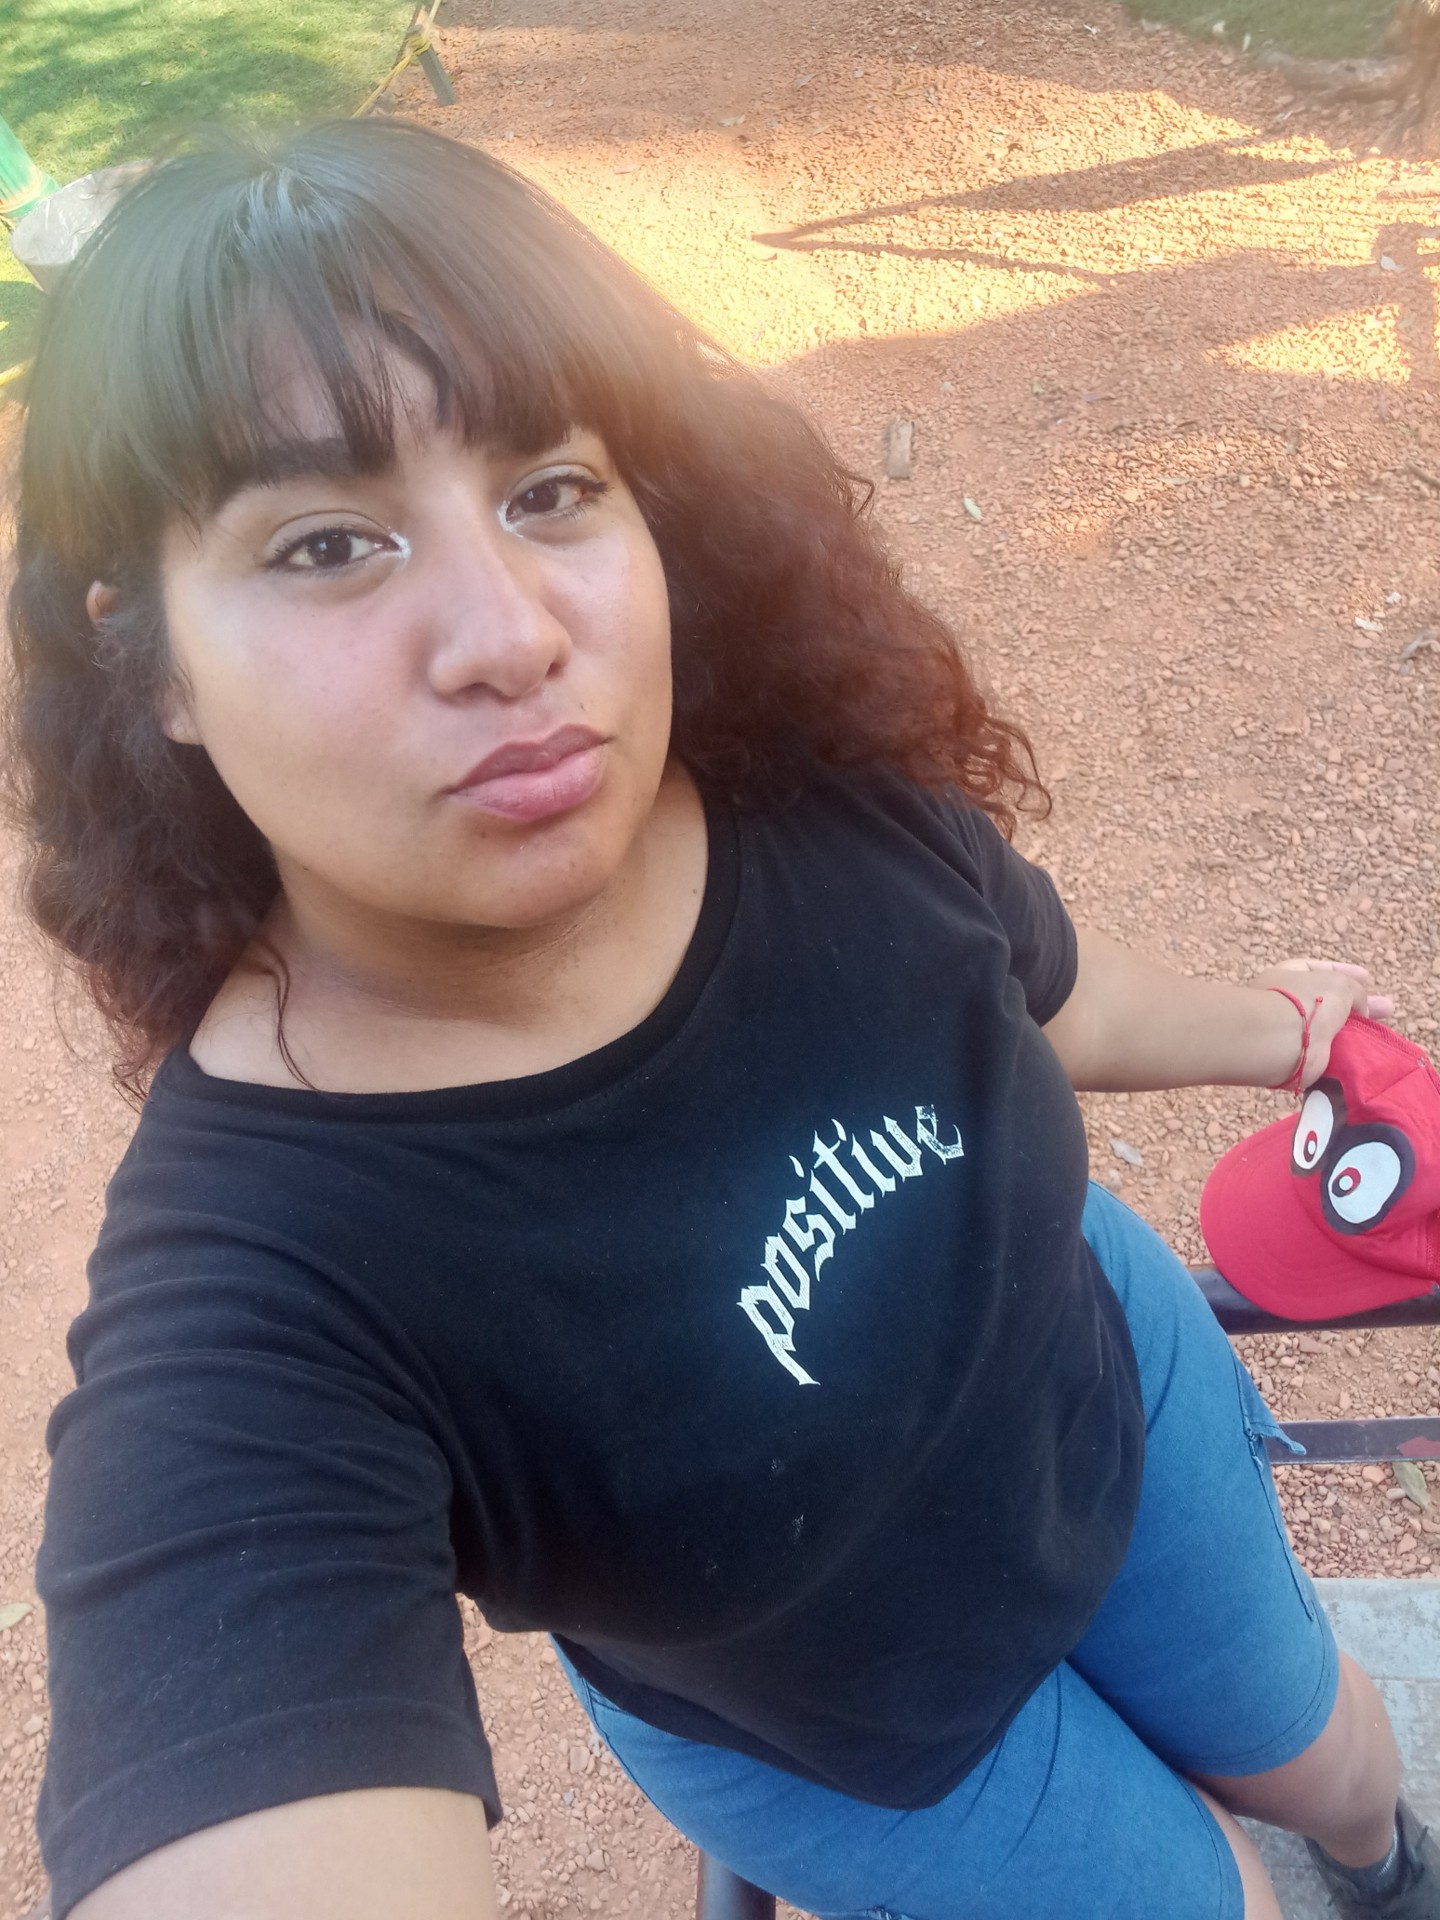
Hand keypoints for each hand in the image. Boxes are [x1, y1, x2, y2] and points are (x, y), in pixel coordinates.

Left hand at [1248, 957, 1394, 1090]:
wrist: (1280, 1044)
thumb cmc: (1306, 1003)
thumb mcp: (1339, 984)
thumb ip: (1354, 991)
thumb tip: (1359, 1008)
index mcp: (1285, 977)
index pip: (1316, 970)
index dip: (1343, 971)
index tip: (1367, 977)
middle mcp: (1285, 1004)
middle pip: (1326, 1002)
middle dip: (1356, 1005)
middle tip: (1385, 1008)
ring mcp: (1291, 1033)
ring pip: (1329, 1030)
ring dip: (1354, 1032)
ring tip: (1382, 1032)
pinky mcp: (1299, 1059)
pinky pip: (1328, 1053)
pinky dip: (1345, 1052)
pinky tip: (1367, 1051)